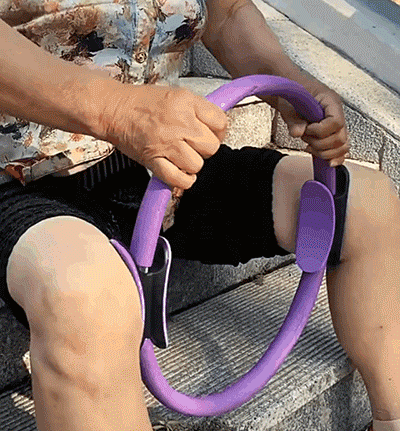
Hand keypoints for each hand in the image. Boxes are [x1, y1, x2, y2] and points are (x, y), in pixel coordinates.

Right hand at [101, 84, 227, 188]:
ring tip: (182, 158)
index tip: (211, 135)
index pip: (221, 123)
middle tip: (194, 146)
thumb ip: (197, 109)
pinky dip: (183, 180)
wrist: (112, 109)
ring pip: (197, 165)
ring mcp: (166, 142)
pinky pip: (179, 179)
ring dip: (192, 165)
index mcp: (186, 102)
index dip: (218, 132)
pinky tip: (180, 172)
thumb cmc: (140, 102)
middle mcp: (179, 122)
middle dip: (205, 149)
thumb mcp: (175, 94)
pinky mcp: (154, 160)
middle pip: (212, 147)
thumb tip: (215, 126)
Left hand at [275, 79, 349, 166]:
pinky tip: (327, 162)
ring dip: (324, 151)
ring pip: (342, 146)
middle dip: (320, 144)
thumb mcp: (290, 106)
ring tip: (310, 145)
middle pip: (340, 138)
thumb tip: (297, 132)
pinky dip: (335, 157)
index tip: (307, 130)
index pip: (335, 122)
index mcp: (331, 102)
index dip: (320, 131)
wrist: (293, 92)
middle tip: (306, 138)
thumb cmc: (294, 94)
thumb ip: (294, 120)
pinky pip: (341, 149)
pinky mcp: (333, 134)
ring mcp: (337, 125)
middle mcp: (338, 114)